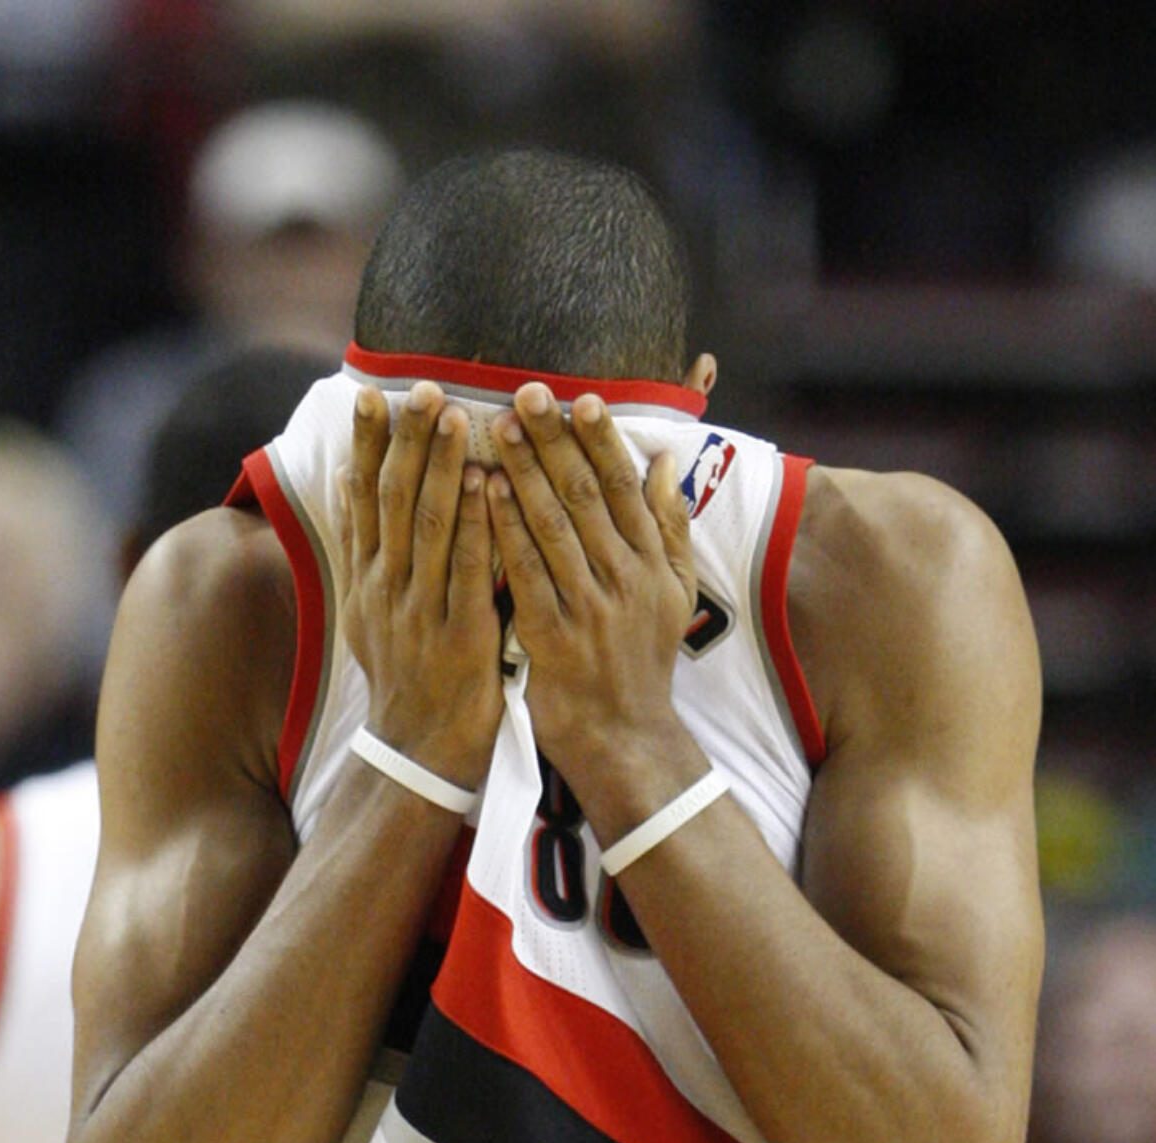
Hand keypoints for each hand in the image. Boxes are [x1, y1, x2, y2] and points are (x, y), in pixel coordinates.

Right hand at [340, 382, 503, 788]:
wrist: (419, 751)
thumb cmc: (407, 679)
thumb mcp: (370, 616)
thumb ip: (365, 552)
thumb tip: (345, 486)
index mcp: (367, 581)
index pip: (362, 499)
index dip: (366, 446)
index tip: (372, 395)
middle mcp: (386, 588)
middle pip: (391, 500)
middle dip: (405, 439)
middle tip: (421, 386)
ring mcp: (420, 611)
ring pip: (426, 525)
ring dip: (440, 466)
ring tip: (455, 414)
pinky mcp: (458, 634)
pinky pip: (466, 569)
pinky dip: (473, 523)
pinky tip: (484, 483)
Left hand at [488, 383, 695, 794]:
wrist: (623, 735)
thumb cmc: (641, 660)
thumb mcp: (673, 593)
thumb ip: (670, 527)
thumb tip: (665, 461)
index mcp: (652, 563)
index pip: (626, 486)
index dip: (601, 439)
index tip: (578, 398)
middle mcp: (625, 578)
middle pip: (586, 495)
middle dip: (554, 440)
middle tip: (525, 393)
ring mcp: (588, 606)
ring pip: (552, 525)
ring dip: (523, 471)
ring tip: (496, 427)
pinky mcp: (551, 633)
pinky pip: (523, 569)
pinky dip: (503, 527)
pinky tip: (482, 492)